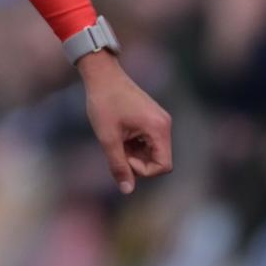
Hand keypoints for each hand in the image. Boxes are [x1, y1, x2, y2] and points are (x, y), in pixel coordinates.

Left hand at [80, 53, 172, 193]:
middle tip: (116, 148)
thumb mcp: (107, 138)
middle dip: (137, 161)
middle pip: (159, 160)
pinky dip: (134, 144)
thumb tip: (127, 190)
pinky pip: (149, 141)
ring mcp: (160, 120)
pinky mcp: (152, 118)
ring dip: (134, 153)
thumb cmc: (104, 103)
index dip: (143, 170)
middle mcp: (164, 124)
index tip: (123, 156)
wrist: (102, 75)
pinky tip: (119, 132)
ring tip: (116, 138)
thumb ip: (118, 165)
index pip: (164, 166)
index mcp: (159, 128)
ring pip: (153, 152)